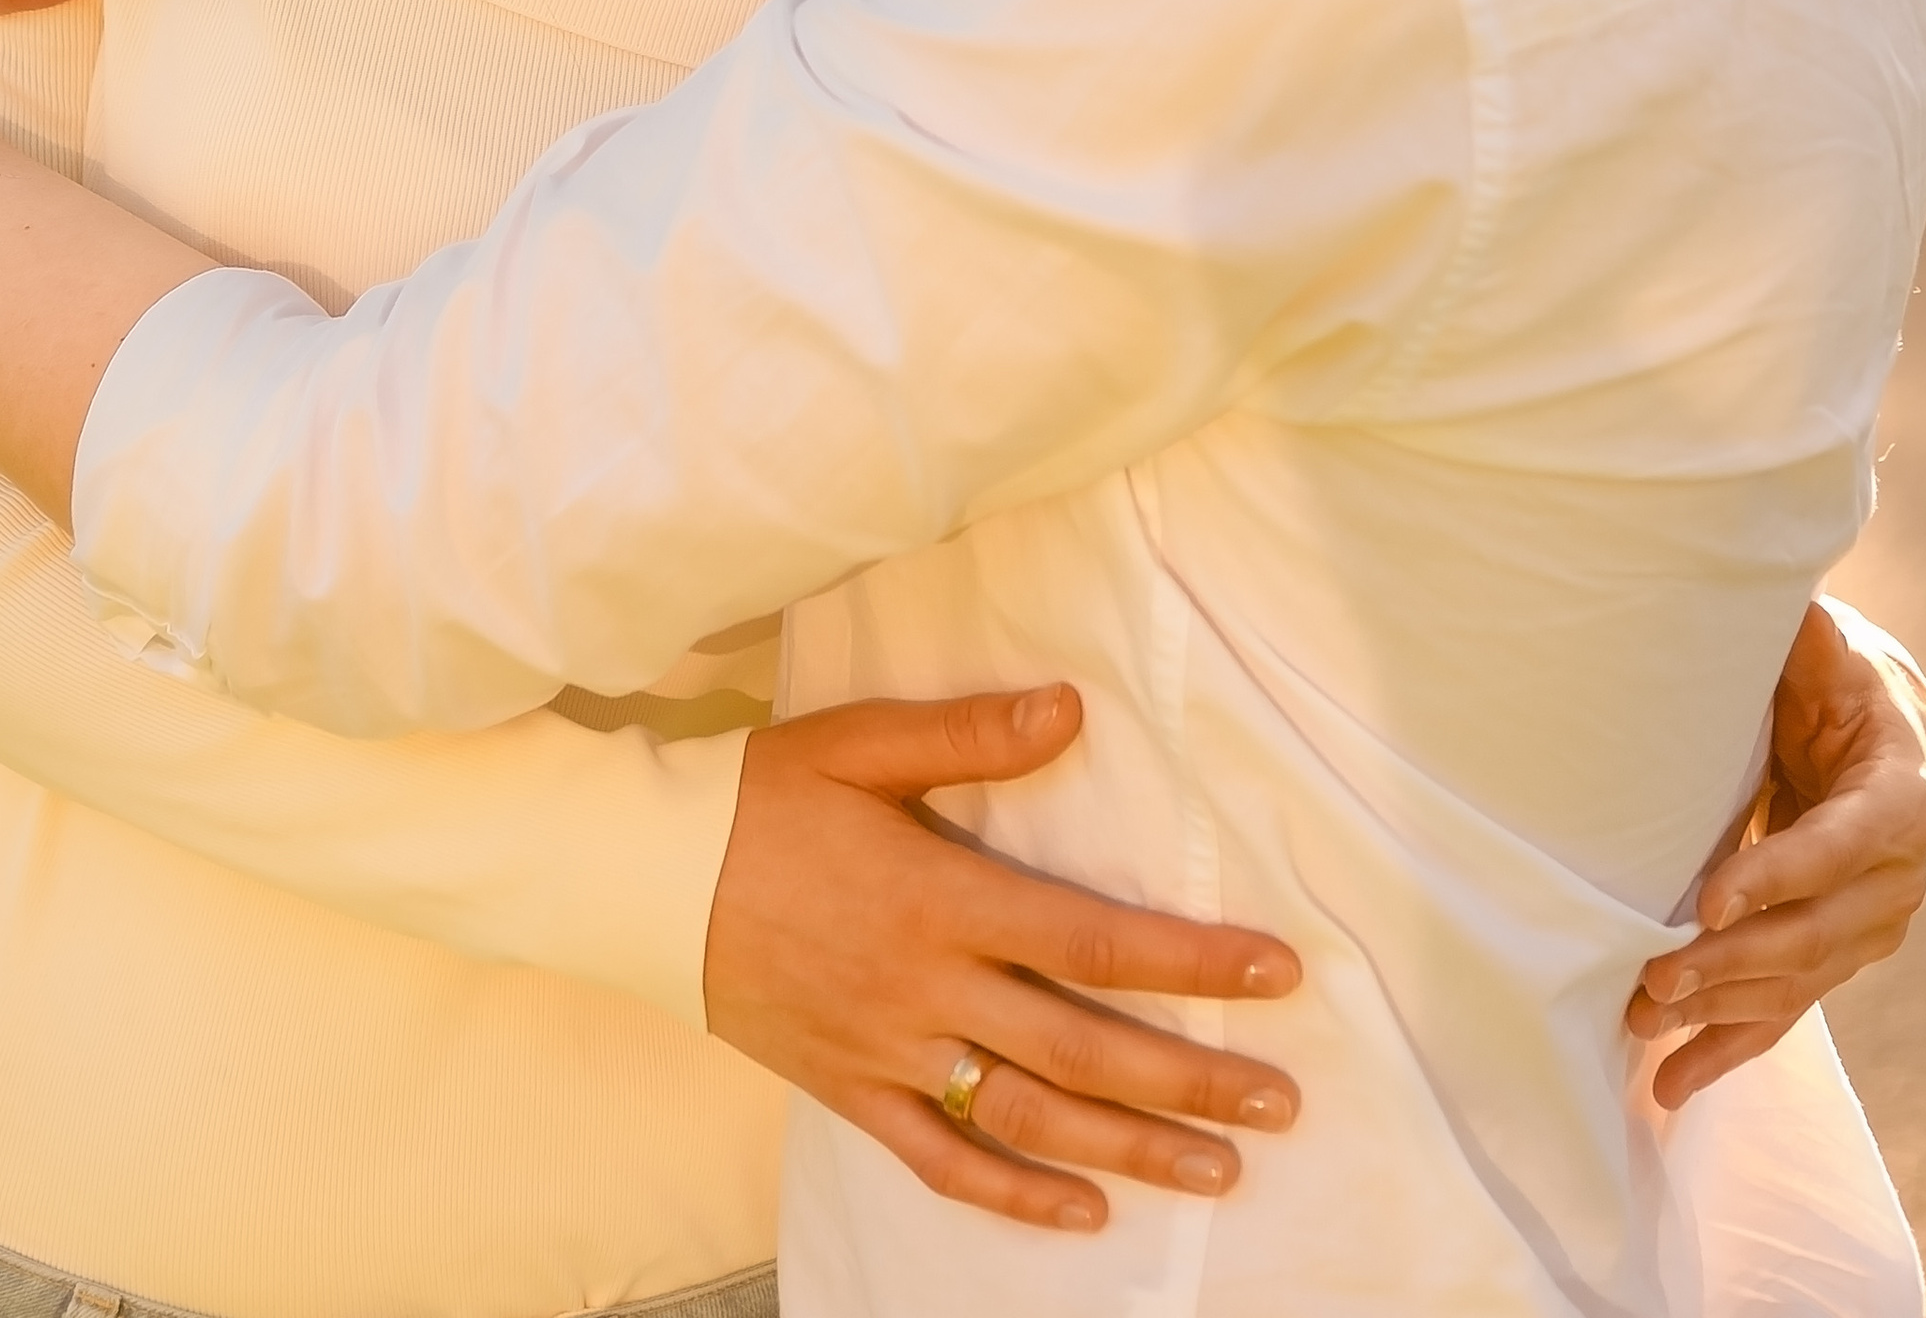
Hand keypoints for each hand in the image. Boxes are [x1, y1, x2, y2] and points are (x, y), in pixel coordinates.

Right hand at [704, 684, 1298, 1232]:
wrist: (644, 874)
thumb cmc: (760, 795)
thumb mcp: (859, 742)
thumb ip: (969, 735)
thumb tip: (1072, 711)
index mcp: (942, 897)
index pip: (1095, 940)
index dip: (1192, 963)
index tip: (1275, 974)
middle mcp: (928, 988)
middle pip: (1084, 1049)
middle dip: (1193, 1079)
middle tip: (1280, 1105)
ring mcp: (889, 1051)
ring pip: (1029, 1120)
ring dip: (1130, 1150)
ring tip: (1218, 1172)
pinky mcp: (849, 1090)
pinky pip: (939, 1159)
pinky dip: (1014, 1195)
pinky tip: (1083, 1214)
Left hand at [1629, 598, 1925, 1104]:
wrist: (1873, 746)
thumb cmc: (1834, 688)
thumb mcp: (1825, 653)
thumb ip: (1805, 633)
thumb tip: (1783, 596)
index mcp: (1898, 800)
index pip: (1840, 846)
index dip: (1779, 873)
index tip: (1708, 898)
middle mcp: (1894, 882)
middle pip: (1813, 933)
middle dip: (1733, 958)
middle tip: (1657, 973)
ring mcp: (1866, 934)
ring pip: (1793, 985)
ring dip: (1718, 1010)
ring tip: (1645, 1024)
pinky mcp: (1831, 964)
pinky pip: (1780, 1017)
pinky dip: (1725, 1054)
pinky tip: (1670, 1086)